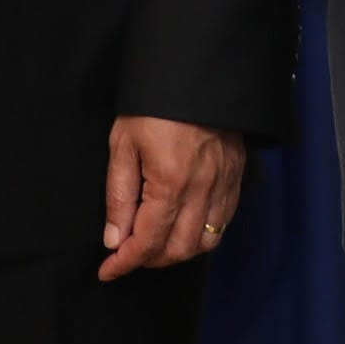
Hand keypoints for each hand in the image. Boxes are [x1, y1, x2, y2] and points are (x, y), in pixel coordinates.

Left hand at [98, 117, 246, 279]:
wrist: (198, 72)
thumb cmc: (154, 105)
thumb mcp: (123, 144)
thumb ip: (119, 195)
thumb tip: (115, 239)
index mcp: (170, 183)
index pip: (147, 241)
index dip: (125, 262)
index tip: (108, 271)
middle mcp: (202, 191)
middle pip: (178, 249)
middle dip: (150, 260)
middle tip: (128, 255)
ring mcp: (224, 185)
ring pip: (205, 242)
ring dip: (177, 252)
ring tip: (155, 245)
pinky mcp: (236, 178)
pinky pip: (223, 223)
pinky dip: (203, 236)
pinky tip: (185, 229)